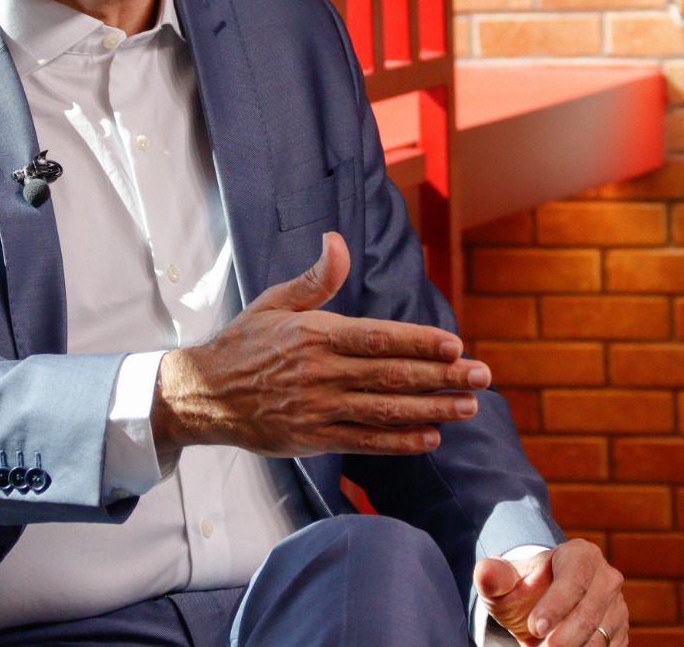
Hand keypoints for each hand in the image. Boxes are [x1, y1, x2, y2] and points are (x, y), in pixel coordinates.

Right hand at [152, 232, 491, 457]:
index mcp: (315, 334)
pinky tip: (431, 437)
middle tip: (481, 376)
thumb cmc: (245, 342)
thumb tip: (337, 240)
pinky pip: (363, 442)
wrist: (202, 395)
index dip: (419, 342)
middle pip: (391, 376)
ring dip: (431, 409)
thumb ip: (315, 278)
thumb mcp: (275, 302)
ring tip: (467, 407)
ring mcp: (316, 409)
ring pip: (383, 411)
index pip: (378, 339)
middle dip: (441, 376)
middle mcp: (319, 373)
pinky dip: (399, 442)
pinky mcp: (311, 439)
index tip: (456, 345)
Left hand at [475, 541, 627, 646]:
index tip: (536, 627)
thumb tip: (485, 572)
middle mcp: (606, 577)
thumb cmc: (522, 590)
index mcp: (580, 554)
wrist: (541, 607)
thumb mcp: (504, 582)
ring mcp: (617, 606)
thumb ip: (493, 576)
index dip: (556, 604)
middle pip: (591, 610)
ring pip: (601, 635)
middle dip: (565, 636)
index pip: (574, 578)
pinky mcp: (620, 631)